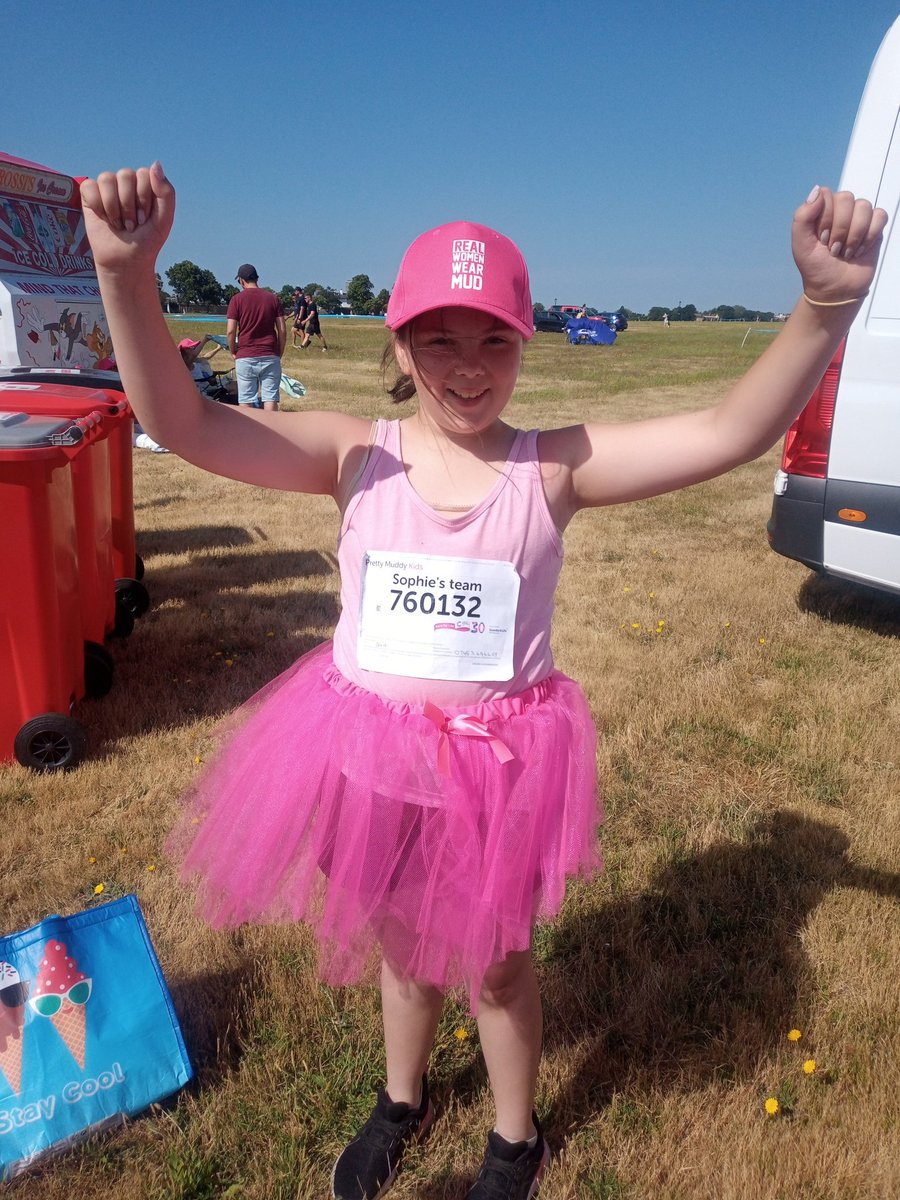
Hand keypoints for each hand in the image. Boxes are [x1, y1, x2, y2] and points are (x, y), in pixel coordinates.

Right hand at [80, 162, 174, 274]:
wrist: (126, 261)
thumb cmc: (147, 240)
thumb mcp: (164, 219)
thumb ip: (166, 192)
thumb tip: (155, 163)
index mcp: (146, 184)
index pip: (144, 174)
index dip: (144, 199)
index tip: (145, 219)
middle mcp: (126, 182)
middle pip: (125, 175)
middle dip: (129, 205)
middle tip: (132, 223)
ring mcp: (108, 187)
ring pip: (107, 178)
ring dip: (114, 207)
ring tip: (119, 223)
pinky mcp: (90, 194)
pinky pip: (90, 186)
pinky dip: (98, 206)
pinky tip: (104, 218)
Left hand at [792, 186, 887, 302]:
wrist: (835, 289)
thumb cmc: (816, 267)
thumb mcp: (801, 245)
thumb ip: (802, 217)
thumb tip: (817, 190)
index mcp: (820, 210)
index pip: (826, 194)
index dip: (825, 217)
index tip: (821, 239)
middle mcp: (840, 209)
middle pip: (846, 198)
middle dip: (839, 229)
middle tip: (833, 248)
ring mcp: (858, 217)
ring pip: (864, 206)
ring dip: (854, 235)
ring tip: (846, 252)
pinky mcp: (874, 226)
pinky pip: (879, 216)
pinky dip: (869, 236)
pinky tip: (860, 250)